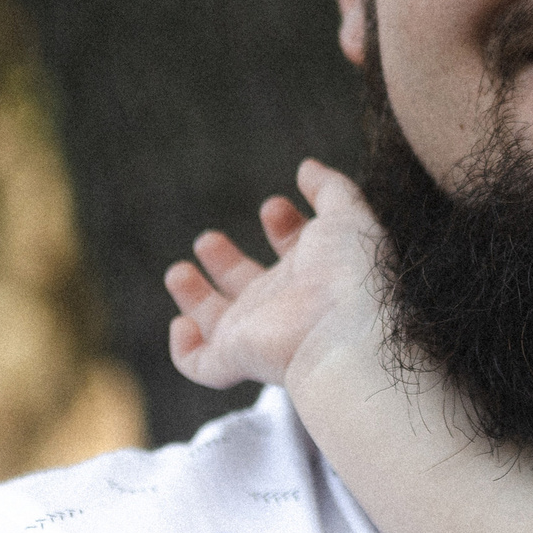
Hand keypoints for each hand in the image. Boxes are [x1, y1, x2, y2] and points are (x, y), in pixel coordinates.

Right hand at [164, 159, 382, 390]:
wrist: (347, 332)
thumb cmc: (353, 273)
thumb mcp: (347, 215)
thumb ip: (330, 189)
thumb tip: (306, 167)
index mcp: (316, 271)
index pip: (295, 250)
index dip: (283, 226)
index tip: (274, 205)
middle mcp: (285, 304)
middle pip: (250, 286)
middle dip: (226, 260)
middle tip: (209, 240)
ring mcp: (257, 334)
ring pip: (219, 323)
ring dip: (195, 297)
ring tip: (179, 270)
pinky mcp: (234, 357)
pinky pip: (201, 365)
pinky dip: (184, 348)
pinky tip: (181, 324)